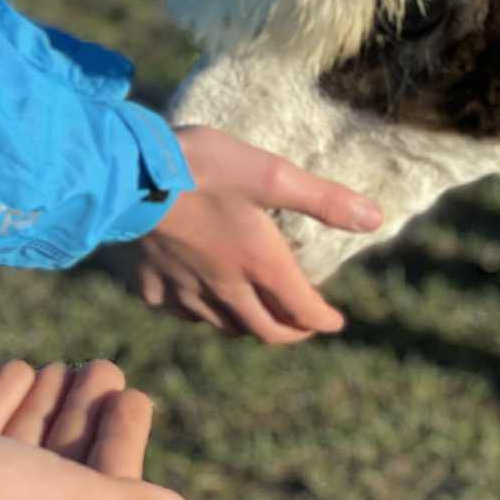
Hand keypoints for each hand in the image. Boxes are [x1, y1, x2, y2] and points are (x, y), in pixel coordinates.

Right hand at [126, 125, 380, 341]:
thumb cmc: (201, 167)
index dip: (323, 319)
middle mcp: (225, 288)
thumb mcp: (270, 173)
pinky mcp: (151, 286)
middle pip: (265, 329)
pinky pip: (181, 312)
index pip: (302, 309)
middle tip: (301, 325)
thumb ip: (323, 199)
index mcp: (258, 263)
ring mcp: (185, 291)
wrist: (124, 175)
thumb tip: (376, 219)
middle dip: (290, 332)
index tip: (335, 321)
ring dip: (247, 325)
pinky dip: (198, 312)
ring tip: (256, 313)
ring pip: (224, 325)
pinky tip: (196, 297)